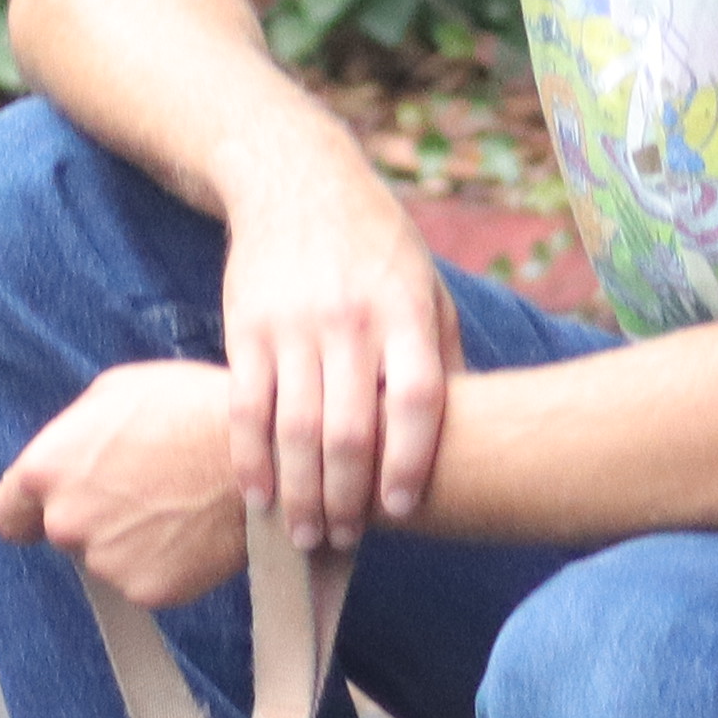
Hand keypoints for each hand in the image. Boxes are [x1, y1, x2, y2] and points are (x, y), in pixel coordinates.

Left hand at [0, 360, 251, 610]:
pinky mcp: (148, 591)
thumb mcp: (115, 393)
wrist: (262, 454)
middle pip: (64, 534)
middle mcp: (66, 522)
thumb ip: (72, 436)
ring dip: (130, 540)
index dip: (28, 513)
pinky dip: (165, 562)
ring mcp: (106, 562)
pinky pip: (146, 579)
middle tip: (141, 490)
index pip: (6, 517)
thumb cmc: (191, 408)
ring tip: (175, 503)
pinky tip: (191, 529)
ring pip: (107, 558)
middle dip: (92, 517)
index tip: (46, 511)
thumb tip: (62, 460)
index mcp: (46, 470)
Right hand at [218, 158, 455, 541]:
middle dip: (346, 498)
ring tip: (305, 535)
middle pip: (349, 430)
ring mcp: (294, 327)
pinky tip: (259, 495)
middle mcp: (350, 322)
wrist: (295, 179)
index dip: (412, 461)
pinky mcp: (246, 329)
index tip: (404, 507)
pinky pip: (245, 408)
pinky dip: (250, 460)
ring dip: (300, 493)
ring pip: (295, 429)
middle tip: (343, 539)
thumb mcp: (427, 284)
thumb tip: (472, 428)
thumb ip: (443, 354)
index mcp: (405, 313)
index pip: (416, 399)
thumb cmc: (374, 244)